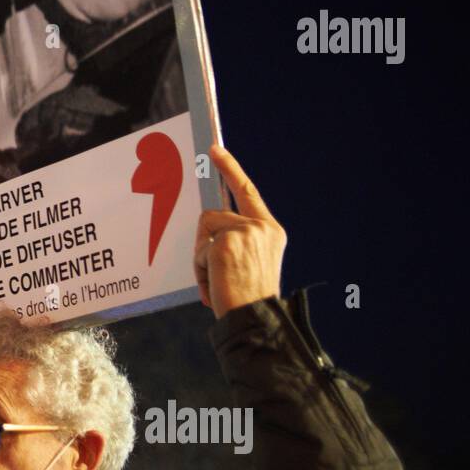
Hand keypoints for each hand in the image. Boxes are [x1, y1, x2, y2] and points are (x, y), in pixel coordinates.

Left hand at [194, 145, 286, 318]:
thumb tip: (208, 224)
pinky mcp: (228, 240)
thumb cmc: (247, 297)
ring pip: (203, 232)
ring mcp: (246, 231)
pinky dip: (200, 269)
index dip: (230, 169)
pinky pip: (198, 249)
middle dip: (204, 245)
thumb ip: (236, 238)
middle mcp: (262, 226)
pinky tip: (216, 284)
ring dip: (202, 259)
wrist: (254, 319)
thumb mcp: (250, 261)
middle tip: (218, 274)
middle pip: (212, 217)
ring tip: (219, 281)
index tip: (214, 150)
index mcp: (270, 230)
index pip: (247, 191)